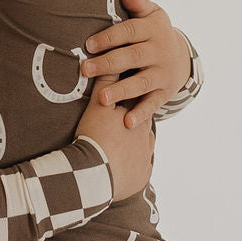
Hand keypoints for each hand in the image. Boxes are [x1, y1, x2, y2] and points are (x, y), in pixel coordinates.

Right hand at [75, 75, 154, 199]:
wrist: (94, 175)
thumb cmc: (95, 138)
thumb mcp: (99, 106)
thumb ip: (106, 82)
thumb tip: (109, 62)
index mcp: (139, 122)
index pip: (140, 106)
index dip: (132, 102)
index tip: (125, 101)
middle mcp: (146, 141)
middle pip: (144, 129)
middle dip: (136, 126)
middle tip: (124, 126)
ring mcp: (144, 161)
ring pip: (144, 151)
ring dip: (135, 148)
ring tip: (123, 148)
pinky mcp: (140, 178)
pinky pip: (139, 172)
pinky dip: (133, 169)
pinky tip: (125, 168)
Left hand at [82, 0, 191, 128]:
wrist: (182, 56)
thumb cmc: (154, 31)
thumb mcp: (152, 14)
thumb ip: (138, 5)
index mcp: (152, 30)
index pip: (129, 32)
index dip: (109, 38)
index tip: (89, 44)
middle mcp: (159, 52)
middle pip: (131, 58)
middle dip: (108, 64)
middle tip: (85, 70)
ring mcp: (162, 73)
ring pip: (141, 83)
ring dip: (122, 91)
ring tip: (102, 99)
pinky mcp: (164, 92)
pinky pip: (152, 104)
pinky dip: (141, 114)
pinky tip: (127, 123)